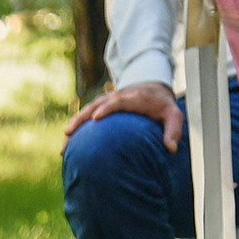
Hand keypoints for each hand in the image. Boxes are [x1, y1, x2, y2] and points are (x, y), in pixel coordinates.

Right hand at [62, 80, 182, 150]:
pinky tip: (68, 141)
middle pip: (94, 105)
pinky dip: (76, 125)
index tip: (95, 119)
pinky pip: (86, 115)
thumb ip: (174, 130)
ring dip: (74, 123)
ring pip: (86, 111)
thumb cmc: (163, 106)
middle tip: (68, 132)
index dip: (106, 108)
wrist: (152, 90)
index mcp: (133, 98)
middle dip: (81, 118)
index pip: (117, 101)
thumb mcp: (174, 115)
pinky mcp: (101, 107)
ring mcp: (106, 102)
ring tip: (64, 139)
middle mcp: (116, 97)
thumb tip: (171, 149)